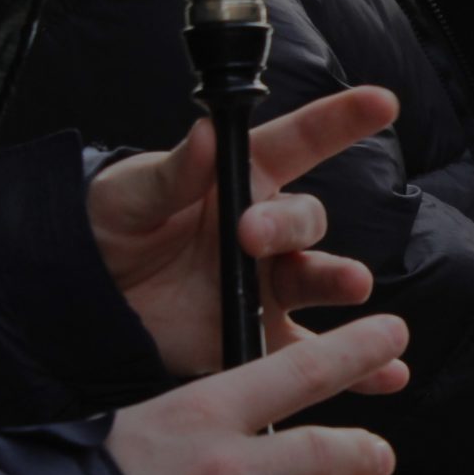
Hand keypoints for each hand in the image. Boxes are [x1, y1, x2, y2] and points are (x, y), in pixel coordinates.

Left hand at [88, 87, 405, 385]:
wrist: (86, 295)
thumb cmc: (112, 224)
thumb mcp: (132, 192)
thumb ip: (175, 171)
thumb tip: (209, 133)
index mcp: (241, 179)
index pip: (300, 141)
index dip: (341, 119)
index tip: (381, 102)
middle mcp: (266, 229)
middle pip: (306, 219)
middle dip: (290, 224)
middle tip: (252, 236)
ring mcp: (268, 283)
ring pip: (319, 279)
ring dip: (341, 280)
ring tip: (352, 286)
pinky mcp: (260, 334)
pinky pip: (312, 352)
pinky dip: (356, 365)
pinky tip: (388, 372)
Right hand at [108, 314, 410, 474]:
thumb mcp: (128, 425)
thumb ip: (185, 422)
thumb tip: (211, 417)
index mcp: (204, 417)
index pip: (300, 372)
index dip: (355, 351)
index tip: (393, 335)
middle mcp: (231, 472)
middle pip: (324, 453)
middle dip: (364, 453)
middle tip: (381, 455)